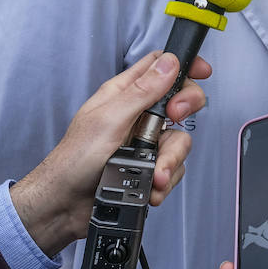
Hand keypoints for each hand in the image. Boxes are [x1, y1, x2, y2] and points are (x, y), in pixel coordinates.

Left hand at [10, 50, 210, 256]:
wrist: (65, 205)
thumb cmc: (73, 160)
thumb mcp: (109, 119)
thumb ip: (142, 91)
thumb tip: (169, 63)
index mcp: (124, 94)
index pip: (160, 67)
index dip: (184, 64)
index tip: (202, 71)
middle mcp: (138, 116)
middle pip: (179, 101)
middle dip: (184, 110)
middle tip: (173, 118)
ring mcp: (145, 143)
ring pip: (179, 140)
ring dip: (169, 160)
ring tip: (153, 174)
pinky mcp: (149, 167)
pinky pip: (173, 168)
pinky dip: (164, 180)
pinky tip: (149, 186)